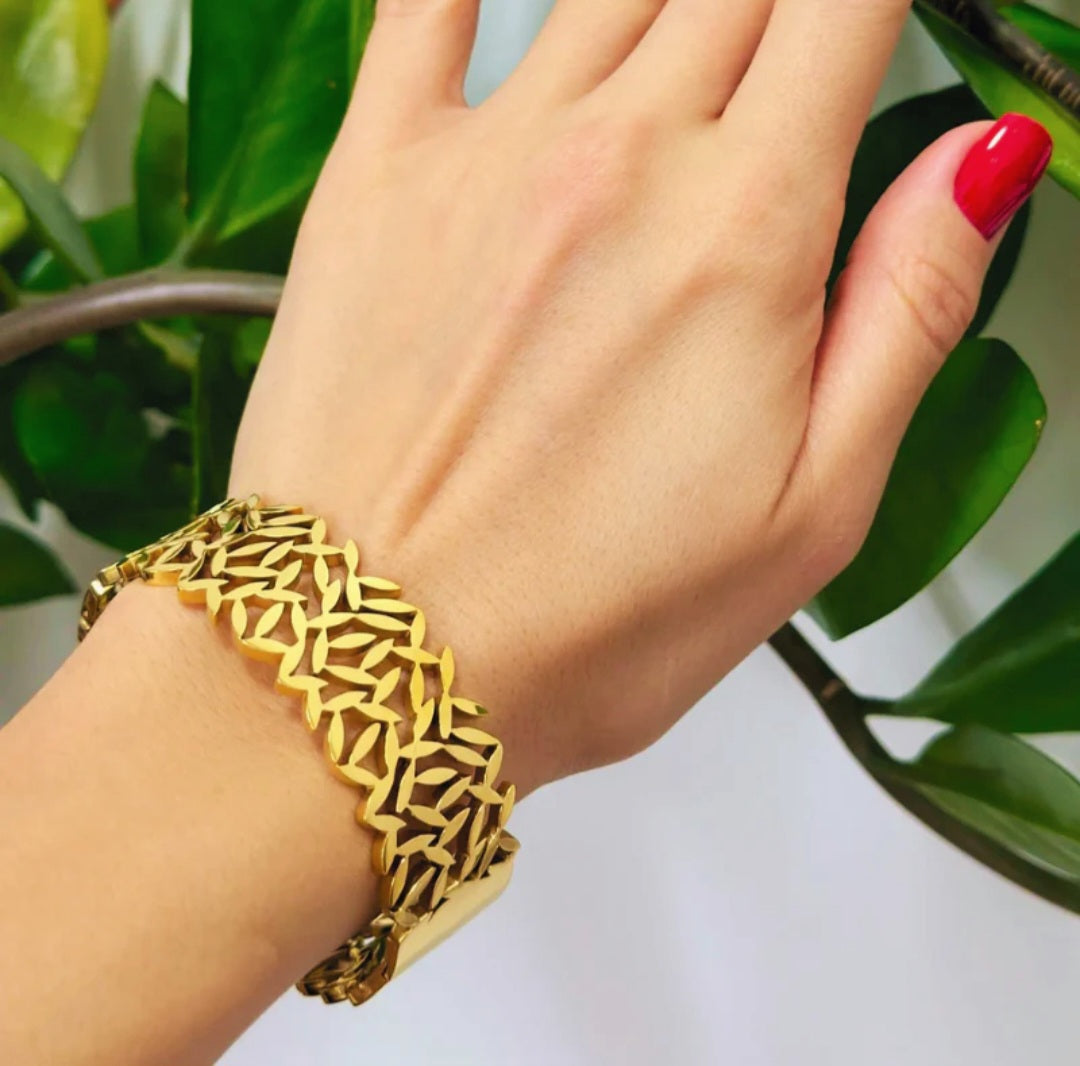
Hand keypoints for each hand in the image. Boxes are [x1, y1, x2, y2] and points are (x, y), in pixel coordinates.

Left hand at [231, 0, 1049, 796]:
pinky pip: (420, 5)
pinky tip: (502, 8)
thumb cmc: (590, 617)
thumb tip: (981, 162)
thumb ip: (907, 310)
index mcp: (741, 232)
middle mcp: (614, 161)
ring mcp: (481, 158)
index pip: (844, 4)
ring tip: (682, 56)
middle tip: (774, 78)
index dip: (867, 4)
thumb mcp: (813, 506)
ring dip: (666, 4)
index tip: (865, 34)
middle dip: (773, 13)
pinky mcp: (371, 183)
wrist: (380, 656)